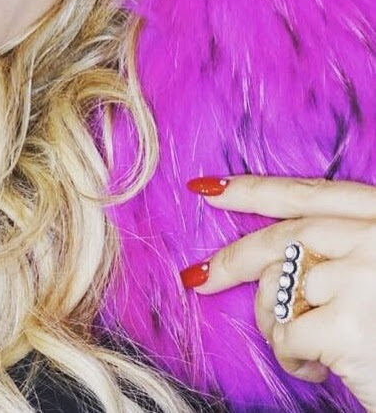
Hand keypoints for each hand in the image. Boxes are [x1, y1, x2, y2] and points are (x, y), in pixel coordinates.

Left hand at [180, 175, 375, 411]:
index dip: (254, 189)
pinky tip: (316, 369)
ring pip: (277, 286)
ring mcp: (361, 278)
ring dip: (276, 323)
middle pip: (282, 238)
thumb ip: (340, 248)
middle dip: (232, 259)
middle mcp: (373, 237)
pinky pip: (285, 332)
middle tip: (198, 277)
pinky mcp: (347, 326)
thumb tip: (270, 257)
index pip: (308, 194)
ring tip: (308, 350)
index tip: (208, 188)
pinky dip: (290, 356)